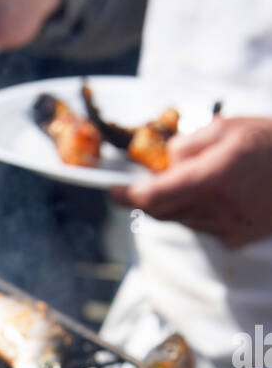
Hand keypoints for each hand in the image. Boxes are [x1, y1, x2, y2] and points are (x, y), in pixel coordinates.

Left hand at [110, 116, 271, 248]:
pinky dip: (199, 212)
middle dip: (150, 196)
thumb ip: (188, 145)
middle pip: (161, 212)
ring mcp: (227, 229)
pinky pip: (202, 227)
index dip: (126, 196)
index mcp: (211, 179)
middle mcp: (216, 210)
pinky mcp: (236, 239)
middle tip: (151, 178)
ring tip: (203, 178)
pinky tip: (222, 194)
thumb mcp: (227, 128)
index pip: (152, 197)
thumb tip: (163, 161)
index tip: (112, 190)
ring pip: (181, 220)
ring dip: (177, 203)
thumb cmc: (271, 142)